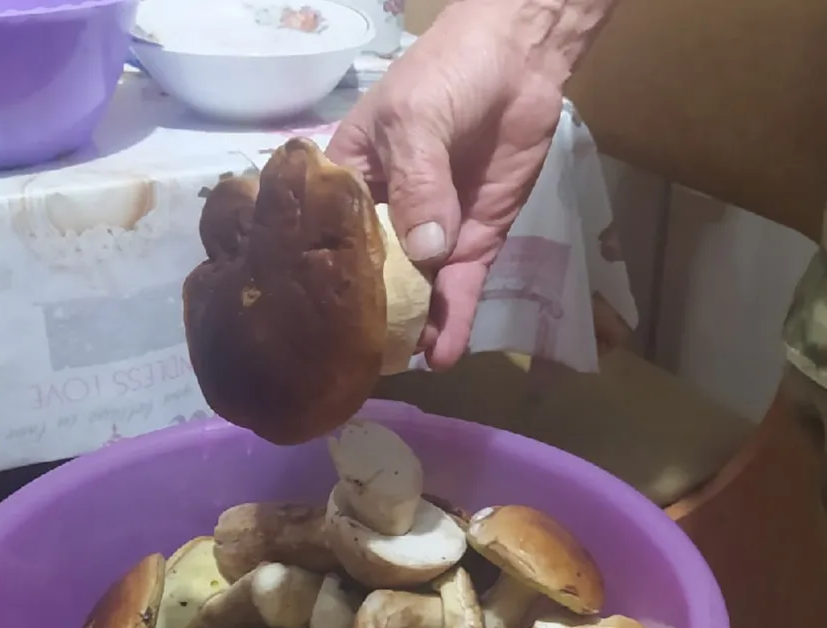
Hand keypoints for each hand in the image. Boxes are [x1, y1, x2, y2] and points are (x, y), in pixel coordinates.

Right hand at [326, 0, 568, 369]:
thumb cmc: (448, 74)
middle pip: (368, 277)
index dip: (314, 279)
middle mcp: (383, 218)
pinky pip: (459, 288)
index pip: (322, 237)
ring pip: (414, 292)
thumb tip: (424, 252)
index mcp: (349, 183)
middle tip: (351, 365)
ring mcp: (431, 236)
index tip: (305, 325)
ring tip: (400, 368)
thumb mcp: (415, 120)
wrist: (521, 60)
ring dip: (410, 329)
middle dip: (363, 319)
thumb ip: (417, 184)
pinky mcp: (473, 244)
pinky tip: (441, 354)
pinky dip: (452, 319)